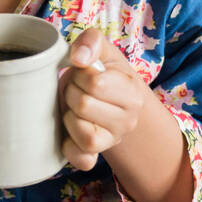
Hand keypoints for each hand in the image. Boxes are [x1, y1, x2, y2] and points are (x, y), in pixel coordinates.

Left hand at [57, 28, 148, 171]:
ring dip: (69, 116)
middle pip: (84, 105)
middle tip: (77, 90)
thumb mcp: (101, 50)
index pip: (96, 83)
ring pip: (83, 133)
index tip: (84, 74)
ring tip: (74, 108)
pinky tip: (69, 131)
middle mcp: (128, 120)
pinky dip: (69, 147)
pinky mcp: (95, 156)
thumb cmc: (101, 72)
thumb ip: (91, 41)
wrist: (108, 99)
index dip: (81, 75)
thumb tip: (80, 58)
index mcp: (132, 92)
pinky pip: (81, 160)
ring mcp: (112, 141)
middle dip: (72, 93)